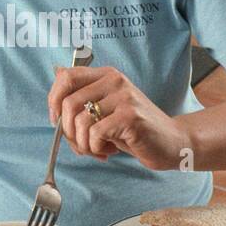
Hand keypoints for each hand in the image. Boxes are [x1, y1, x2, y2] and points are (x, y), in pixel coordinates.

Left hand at [47, 65, 191, 171]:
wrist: (172, 142)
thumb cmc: (134, 130)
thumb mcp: (106, 111)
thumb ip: (83, 101)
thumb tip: (55, 91)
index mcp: (106, 75)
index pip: (66, 76)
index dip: (53, 100)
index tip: (56, 121)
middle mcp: (115, 81)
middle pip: (69, 103)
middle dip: (68, 132)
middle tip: (81, 144)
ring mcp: (124, 97)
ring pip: (80, 121)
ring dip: (83, 144)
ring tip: (98, 149)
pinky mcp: (130, 116)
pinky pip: (96, 134)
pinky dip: (96, 148)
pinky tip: (109, 150)